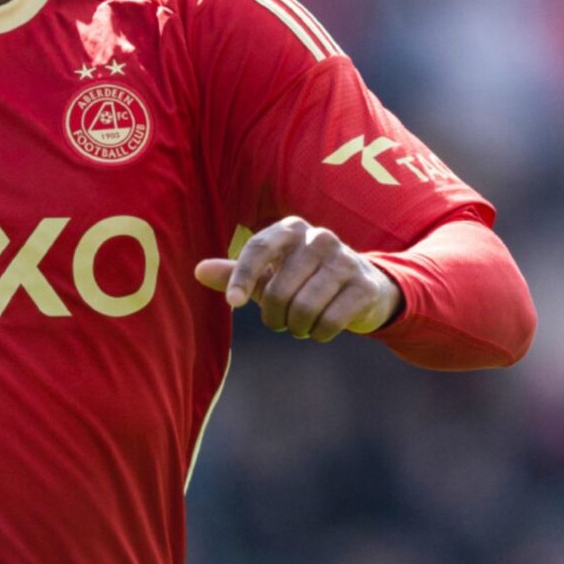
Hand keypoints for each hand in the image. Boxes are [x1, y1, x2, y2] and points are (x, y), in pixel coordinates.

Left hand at [194, 217, 400, 341]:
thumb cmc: (303, 279)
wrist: (362, 286)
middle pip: (279, 290)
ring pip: (304, 308)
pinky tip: (320, 330)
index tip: (234, 302)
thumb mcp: (268, 274)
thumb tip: (198, 271)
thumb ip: (235, 273)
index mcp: (291, 229)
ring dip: (296, 327)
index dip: (242, 277)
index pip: (259, 248)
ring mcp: (346, 260)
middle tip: (278, 323)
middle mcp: (320, 238)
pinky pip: (330, 321)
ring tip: (299, 325)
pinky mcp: (365, 285)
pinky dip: (318, 334)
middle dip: (274, 317)